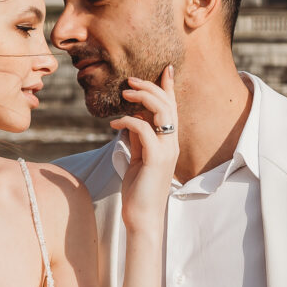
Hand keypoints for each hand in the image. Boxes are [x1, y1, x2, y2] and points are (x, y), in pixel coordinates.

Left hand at [112, 65, 178, 229]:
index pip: (172, 109)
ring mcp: (166, 151)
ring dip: (142, 98)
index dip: (169, 87)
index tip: (165, 69)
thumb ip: (138, 139)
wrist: (143, 217)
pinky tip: (114, 123)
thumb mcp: (138, 158)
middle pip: (168, 105)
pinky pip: (144, 130)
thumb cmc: (139, 189)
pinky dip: (128, 121)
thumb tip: (130, 120)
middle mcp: (172, 144)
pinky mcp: (156, 159)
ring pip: (161, 112)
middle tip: (130, 80)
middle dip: (150, 87)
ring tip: (124, 93)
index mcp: (169, 142)